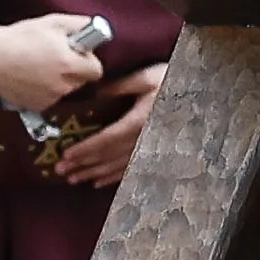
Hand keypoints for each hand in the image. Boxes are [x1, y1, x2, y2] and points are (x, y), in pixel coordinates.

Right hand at [0, 12, 104, 114]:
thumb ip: (80, 25)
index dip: (88, 61)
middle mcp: (62, 85)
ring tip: (39, 66)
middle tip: (56, 57)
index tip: (79, 54)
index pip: (96, 71)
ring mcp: (49, 98)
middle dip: (73, 70)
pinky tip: (30, 76)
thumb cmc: (21, 37)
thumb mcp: (53, 22)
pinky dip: (43, 90)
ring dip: (58, 81)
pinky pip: (48, 98)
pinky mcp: (35, 106)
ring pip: (64, 90)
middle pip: (80, 81)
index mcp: (69, 64)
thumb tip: (96, 29)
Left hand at [55, 62, 162, 186]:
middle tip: (61, 171)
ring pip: (116, 166)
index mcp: (138, 122)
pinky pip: (130, 168)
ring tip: (74, 179)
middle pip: (107, 156)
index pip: (105, 140)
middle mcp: (142, 140)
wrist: (198, 93)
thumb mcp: (146, 77)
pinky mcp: (153, 151)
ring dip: (93, 173)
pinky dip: (112, 177)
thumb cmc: (172, 80)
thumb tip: (95, 92)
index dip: (85, 149)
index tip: (66, 155)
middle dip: (83, 164)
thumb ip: (120, 85)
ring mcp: (148, 148)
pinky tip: (98, 182)